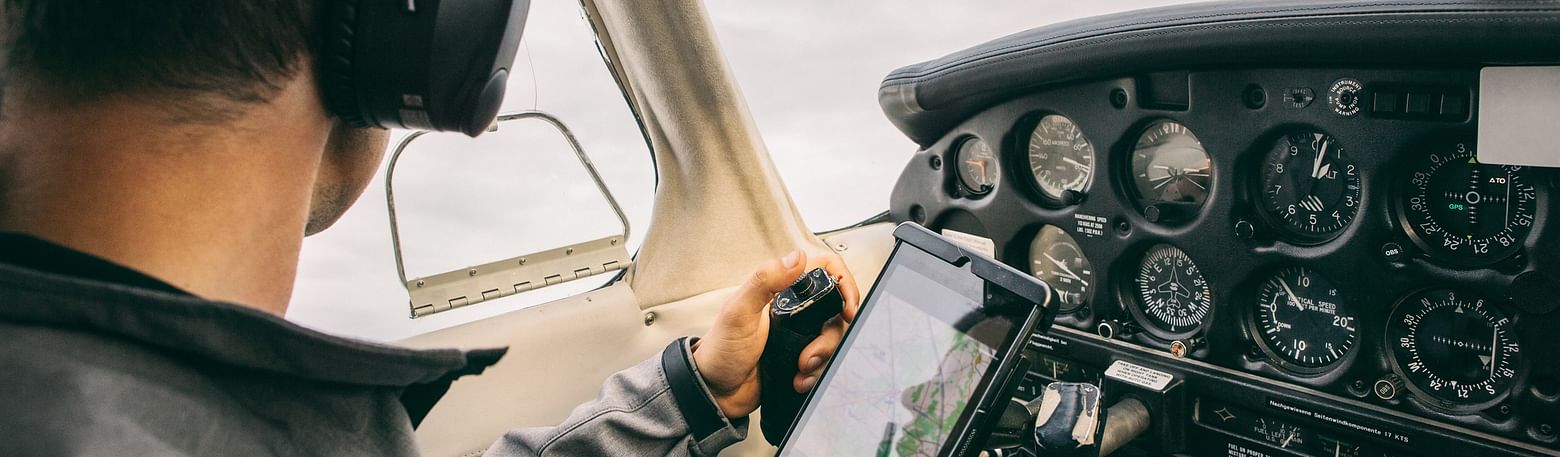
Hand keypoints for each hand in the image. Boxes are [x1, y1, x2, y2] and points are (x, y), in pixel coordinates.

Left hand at [692, 249, 860, 417]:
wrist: (717, 392)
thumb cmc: (720, 351)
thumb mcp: (738, 312)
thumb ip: (764, 281)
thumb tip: (795, 258)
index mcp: (780, 290)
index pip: (824, 269)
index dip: (843, 283)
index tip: (846, 306)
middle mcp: (794, 308)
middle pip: (835, 309)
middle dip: (830, 334)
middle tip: (812, 351)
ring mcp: (799, 333)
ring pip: (833, 336)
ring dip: (823, 355)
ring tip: (802, 367)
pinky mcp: (801, 356)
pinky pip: (824, 360)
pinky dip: (817, 371)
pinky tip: (800, 378)